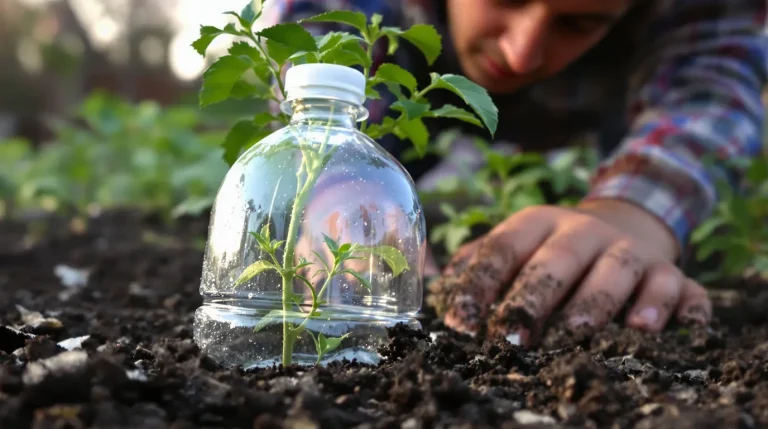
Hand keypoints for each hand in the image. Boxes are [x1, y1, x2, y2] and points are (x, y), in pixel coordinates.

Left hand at [427, 199, 711, 345]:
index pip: (504, 248)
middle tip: (515, 334)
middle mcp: (585, 231)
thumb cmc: (554, 250)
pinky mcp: (671, 274)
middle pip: (558, 259)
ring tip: (580, 328)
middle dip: (535, 296)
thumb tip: (431, 286)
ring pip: (617, 271)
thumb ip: (478, 263)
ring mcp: (631, 251)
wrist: (624, 228)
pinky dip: (669, 306)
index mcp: (539, 223)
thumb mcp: (517, 244)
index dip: (480, 283)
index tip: (460, 321)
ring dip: (598, 300)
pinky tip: (651, 327)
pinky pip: (680, 288)